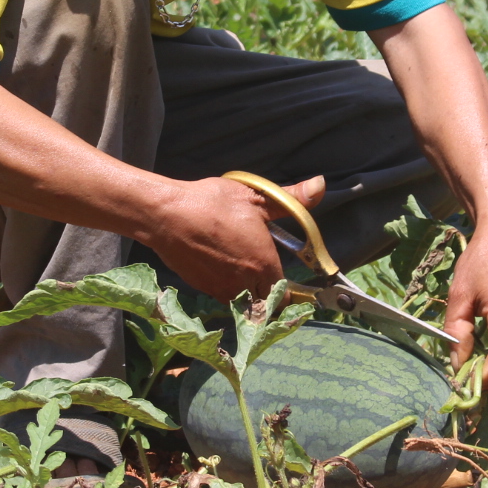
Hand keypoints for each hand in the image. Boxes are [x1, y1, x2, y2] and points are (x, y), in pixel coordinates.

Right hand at [149, 174, 325, 303]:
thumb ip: (292, 197)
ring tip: (241, 271)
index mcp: (264, 263)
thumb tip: (321, 184)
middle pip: (264, 303)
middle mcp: (245, 283)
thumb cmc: (212, 203)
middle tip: (264, 277)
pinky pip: (222, 295)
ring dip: (246, 293)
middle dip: (268, 296)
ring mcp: (221, 289)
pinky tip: (219, 267)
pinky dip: (225, 288)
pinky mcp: (201, 288)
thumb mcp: (255, 196)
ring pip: (243, 301)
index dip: (288, 290)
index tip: (287, 284)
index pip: (284, 293)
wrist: (166, 215)